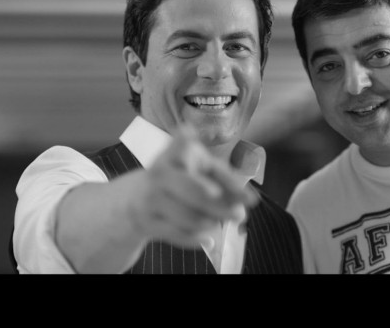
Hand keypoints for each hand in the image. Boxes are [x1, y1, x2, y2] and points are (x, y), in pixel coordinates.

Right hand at [126, 124, 258, 248]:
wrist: (138, 198)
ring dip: (211, 223)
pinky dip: (197, 239)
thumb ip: (227, 181)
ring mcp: (152, 197)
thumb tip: (251, 200)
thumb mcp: (201, 170)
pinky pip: (179, 234)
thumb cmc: (181, 179)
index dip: (192, 153)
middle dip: (220, 206)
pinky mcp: (148, 221)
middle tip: (240, 215)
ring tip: (218, 223)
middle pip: (195, 191)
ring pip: (190, 217)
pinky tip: (208, 238)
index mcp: (176, 153)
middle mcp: (161, 172)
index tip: (210, 170)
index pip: (187, 149)